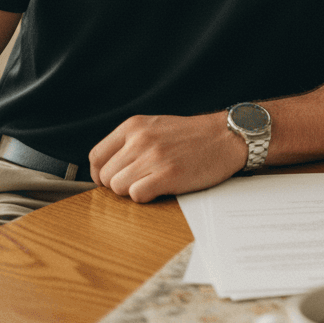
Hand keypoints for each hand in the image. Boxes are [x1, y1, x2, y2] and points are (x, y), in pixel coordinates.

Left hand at [89, 112, 247, 201]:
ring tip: (154, 182)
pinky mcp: (167, 175)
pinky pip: (137, 196)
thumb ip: (130, 142)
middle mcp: (140, 139)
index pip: (96, 156)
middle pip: (106, 176)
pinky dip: (146, 197)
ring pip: (118, 188)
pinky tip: (162, 187)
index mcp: (134, 126)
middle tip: (141, 181)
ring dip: (134, 191)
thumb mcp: (156, 126)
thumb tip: (105, 169)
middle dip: (119, 184)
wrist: (227, 136)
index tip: (112, 179)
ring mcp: (153, 157)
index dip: (101, 174)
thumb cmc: (194, 135)